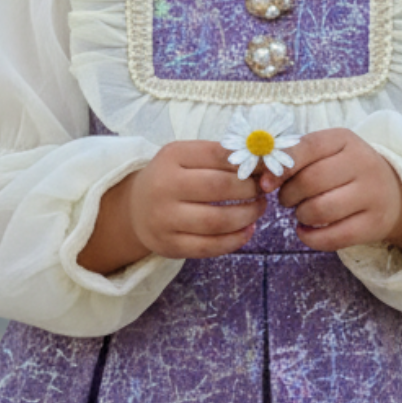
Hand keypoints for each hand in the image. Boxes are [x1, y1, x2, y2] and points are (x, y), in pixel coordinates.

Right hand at [78, 141, 262, 272]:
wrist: (135, 208)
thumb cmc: (172, 178)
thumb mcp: (188, 158)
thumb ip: (221, 157)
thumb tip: (264, 163)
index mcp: (172, 156)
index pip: (218, 155)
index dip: (249, 162)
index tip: (266, 168)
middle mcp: (164, 186)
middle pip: (219, 188)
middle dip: (250, 190)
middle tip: (263, 191)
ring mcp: (164, 219)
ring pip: (217, 221)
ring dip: (248, 216)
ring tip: (258, 209)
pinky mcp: (169, 245)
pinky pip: (210, 247)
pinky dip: (236, 240)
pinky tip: (247, 230)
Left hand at [276, 127, 401, 253]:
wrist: (394, 194)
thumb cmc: (346, 171)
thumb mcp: (326, 154)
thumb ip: (295, 159)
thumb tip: (262, 177)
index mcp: (345, 140)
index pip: (307, 148)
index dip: (280, 167)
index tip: (265, 183)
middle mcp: (363, 163)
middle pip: (311, 181)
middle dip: (289, 195)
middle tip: (287, 200)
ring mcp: (372, 194)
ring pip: (321, 209)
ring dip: (301, 215)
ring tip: (302, 212)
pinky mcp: (374, 224)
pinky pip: (334, 237)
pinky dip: (311, 238)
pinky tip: (306, 231)